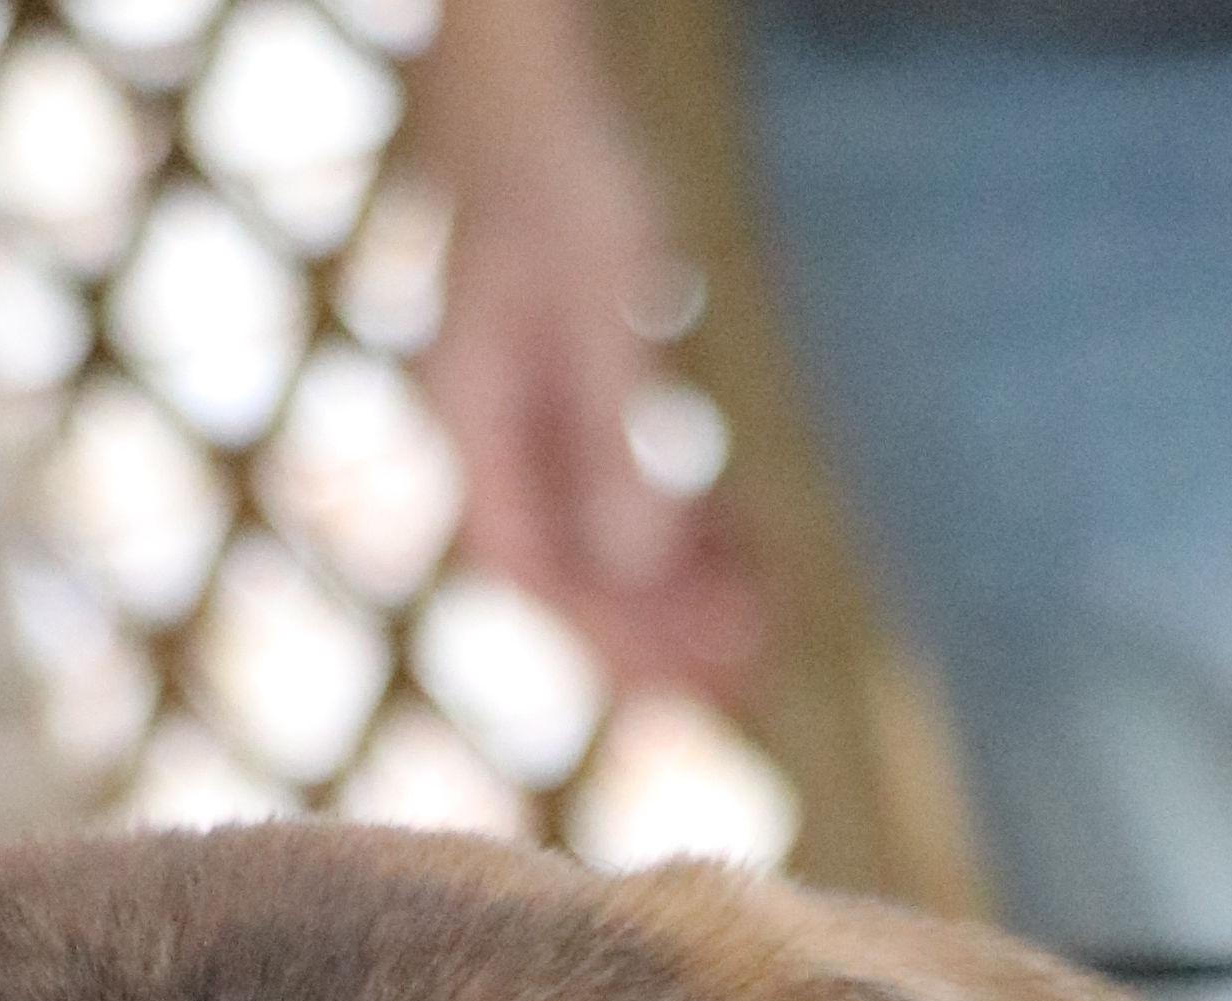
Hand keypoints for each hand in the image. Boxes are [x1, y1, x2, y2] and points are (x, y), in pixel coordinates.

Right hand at [401, 0, 764, 701]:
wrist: (527, 83)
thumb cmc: (561, 172)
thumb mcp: (601, 304)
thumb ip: (611, 437)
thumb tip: (636, 565)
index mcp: (472, 424)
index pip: (535, 572)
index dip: (610, 640)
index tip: (688, 686)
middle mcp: (485, 438)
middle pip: (569, 573)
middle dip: (656, 630)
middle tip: (750, 677)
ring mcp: (519, 419)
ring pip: (596, 537)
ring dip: (672, 588)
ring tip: (759, 623)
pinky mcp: (561, 394)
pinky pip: (614, 486)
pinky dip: (674, 524)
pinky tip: (736, 550)